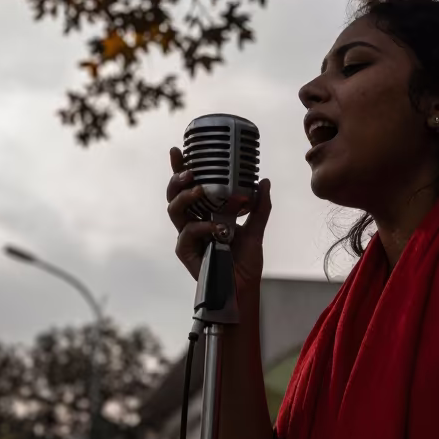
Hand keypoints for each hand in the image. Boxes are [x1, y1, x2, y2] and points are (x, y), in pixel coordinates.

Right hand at [166, 146, 270, 292]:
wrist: (244, 288)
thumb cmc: (244, 263)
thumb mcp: (255, 230)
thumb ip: (259, 207)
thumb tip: (264, 182)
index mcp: (205, 214)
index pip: (189, 188)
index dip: (181, 169)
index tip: (179, 150)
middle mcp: (193, 223)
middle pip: (175, 195)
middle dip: (178, 179)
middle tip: (190, 171)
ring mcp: (187, 237)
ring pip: (174, 210)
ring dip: (185, 196)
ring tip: (200, 189)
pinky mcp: (185, 251)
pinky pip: (187, 232)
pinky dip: (203, 227)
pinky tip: (218, 229)